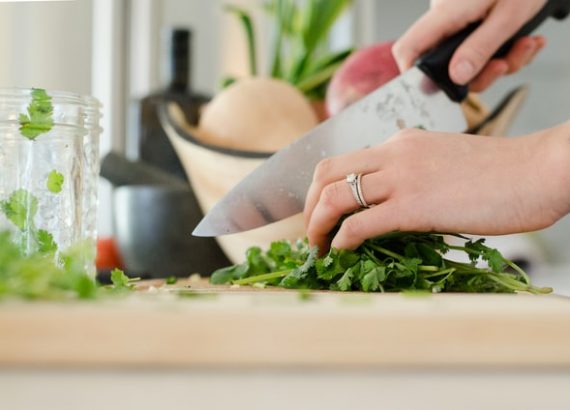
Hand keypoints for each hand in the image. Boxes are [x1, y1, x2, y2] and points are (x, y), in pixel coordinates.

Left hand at [304, 123, 569, 251]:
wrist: (537, 171)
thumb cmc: (499, 173)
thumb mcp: (443, 161)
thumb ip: (411, 174)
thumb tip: (389, 204)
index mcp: (399, 142)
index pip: (343, 160)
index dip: (321, 188)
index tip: (321, 212)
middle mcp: (393, 153)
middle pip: (325, 172)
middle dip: (308, 205)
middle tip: (311, 231)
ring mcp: (401, 178)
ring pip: (334, 196)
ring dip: (316, 225)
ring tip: (317, 248)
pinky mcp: (413, 206)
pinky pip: (360, 224)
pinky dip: (341, 240)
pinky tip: (341, 251)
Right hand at [392, 0, 546, 90]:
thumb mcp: (508, 15)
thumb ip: (480, 47)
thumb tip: (457, 77)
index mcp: (446, 12)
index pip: (409, 48)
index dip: (412, 75)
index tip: (433, 92)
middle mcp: (445, 18)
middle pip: (444, 64)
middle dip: (481, 74)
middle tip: (505, 64)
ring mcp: (457, 21)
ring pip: (467, 60)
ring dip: (501, 62)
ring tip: (526, 45)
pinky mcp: (471, 22)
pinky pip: (479, 49)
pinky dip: (505, 51)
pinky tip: (523, 40)